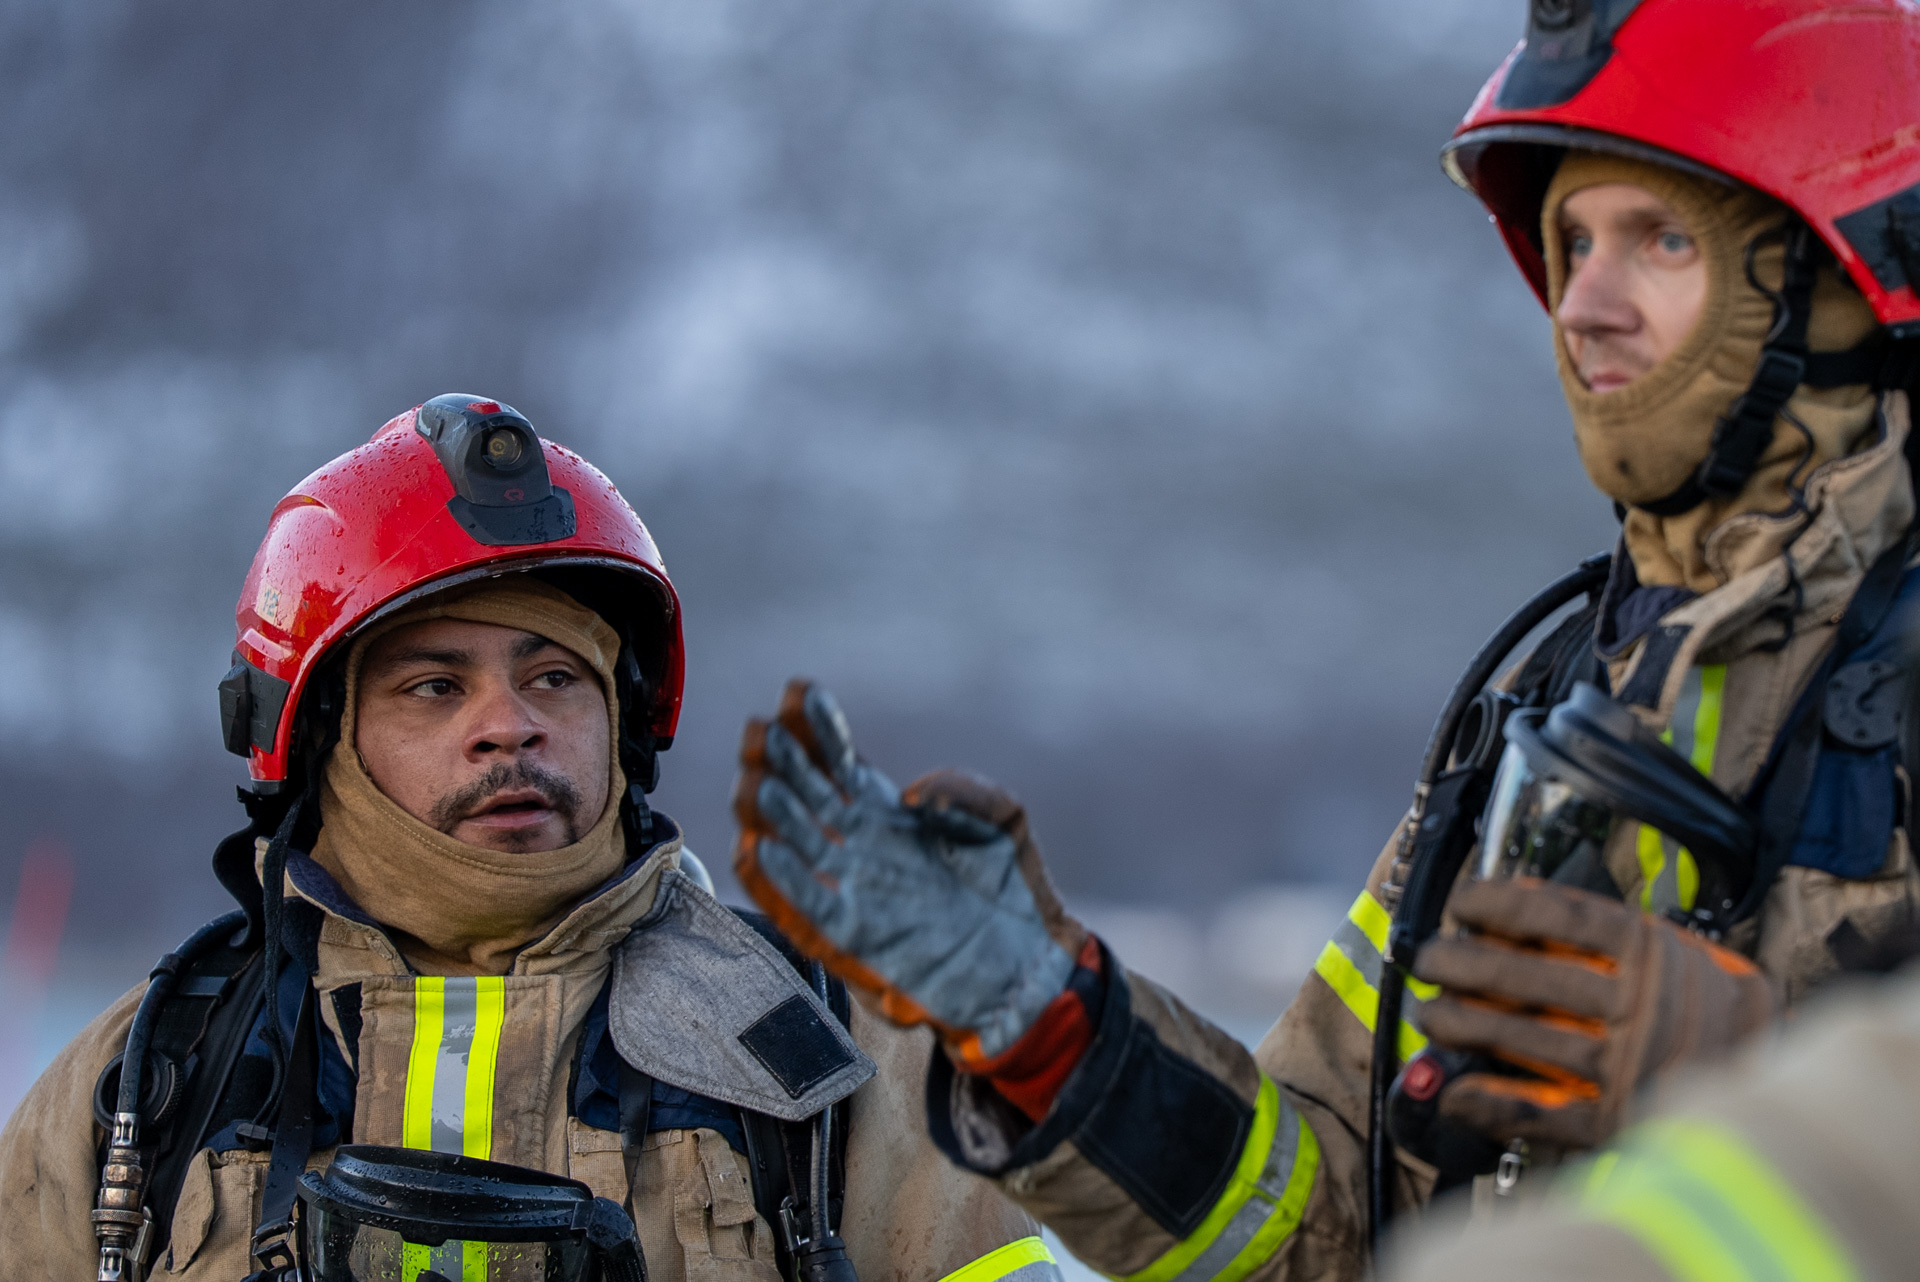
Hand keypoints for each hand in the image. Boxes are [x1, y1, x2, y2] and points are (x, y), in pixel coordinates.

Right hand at [732, 679, 1088, 1065]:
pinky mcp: (852, 935)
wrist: (1025, 962)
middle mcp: (857, 845)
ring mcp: (850, 887)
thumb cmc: (1011, 889)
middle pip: (803, 793)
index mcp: (884, 812)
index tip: (800, 691)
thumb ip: (963, 790)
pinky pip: (805, 904)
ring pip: (794, 841)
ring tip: (757, 781)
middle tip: (760, 729)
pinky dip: (780, 879)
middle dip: (779, 758)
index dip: (816, 726)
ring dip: (770, 812)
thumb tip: (912, 795)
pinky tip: (758, 849)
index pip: (837, 760)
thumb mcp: (1000, 819)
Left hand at [1412, 878, 1775, 1151]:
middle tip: (1428, 959)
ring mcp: (1628, 1064)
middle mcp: (1639, 1004)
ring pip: (1525, 1038)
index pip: (1561, 915)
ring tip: (1429, 1015)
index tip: (1459, 902)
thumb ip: (1607, 928)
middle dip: (1463, 964)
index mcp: (1652, 953)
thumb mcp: (1674, 951)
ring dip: (1463, 1025)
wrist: (1774, 1089)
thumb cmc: (1709, 1009)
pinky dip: (1490, 1100)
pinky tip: (1453, 1090)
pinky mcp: (1617, 1119)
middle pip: (1528, 976)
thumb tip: (1518, 898)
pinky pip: (1539, 1111)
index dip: (1499, 904)